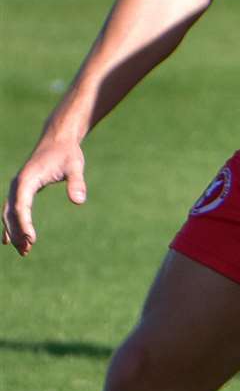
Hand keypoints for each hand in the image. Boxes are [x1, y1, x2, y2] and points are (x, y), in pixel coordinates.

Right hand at [3, 136, 87, 257]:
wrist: (58, 139)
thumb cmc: (67, 153)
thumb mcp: (75, 166)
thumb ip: (76, 183)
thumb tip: (79, 201)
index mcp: (26, 180)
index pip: (20, 206)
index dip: (24, 224)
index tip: (31, 239)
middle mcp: (17, 184)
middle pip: (11, 213)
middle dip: (17, 232)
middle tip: (27, 250)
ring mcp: (16, 187)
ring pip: (9, 213)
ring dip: (14, 232)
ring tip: (24, 251)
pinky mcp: (21, 189)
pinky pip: (12, 210)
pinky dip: (12, 224)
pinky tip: (11, 240)